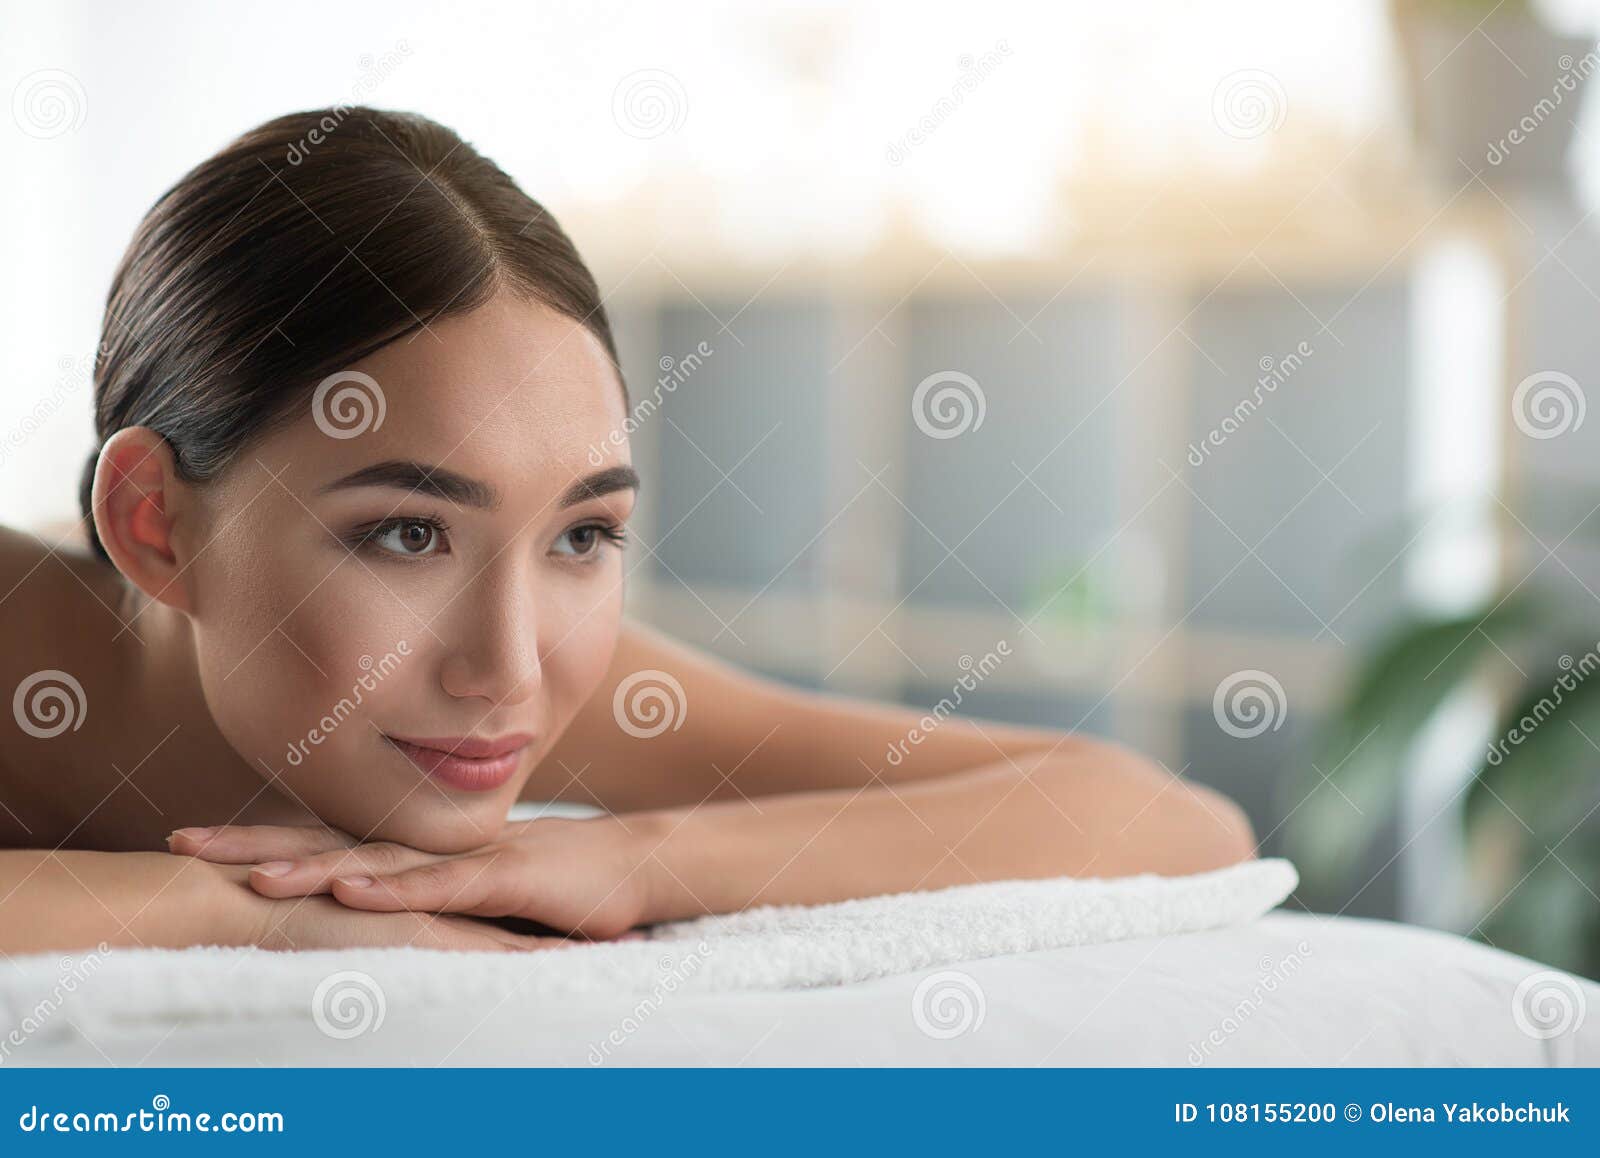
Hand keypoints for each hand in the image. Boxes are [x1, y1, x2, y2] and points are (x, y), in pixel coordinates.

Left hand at [201, 860, 569, 952]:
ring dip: (312, 865)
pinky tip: (353, 892)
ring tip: (251, 875)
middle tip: (181, 841)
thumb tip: (368, 918)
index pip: (326, 839)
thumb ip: (425, 903)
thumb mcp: (474, 900)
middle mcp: (429, 846)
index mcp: (416, 850)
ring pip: (377, 861)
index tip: (194, 842)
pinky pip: (439, 886)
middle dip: (254, 841)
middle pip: (330, 839)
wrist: (633, 866)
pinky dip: (394, 889)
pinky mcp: (503, 879)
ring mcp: (464, 858)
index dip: (262, 837)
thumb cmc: (553, 886)